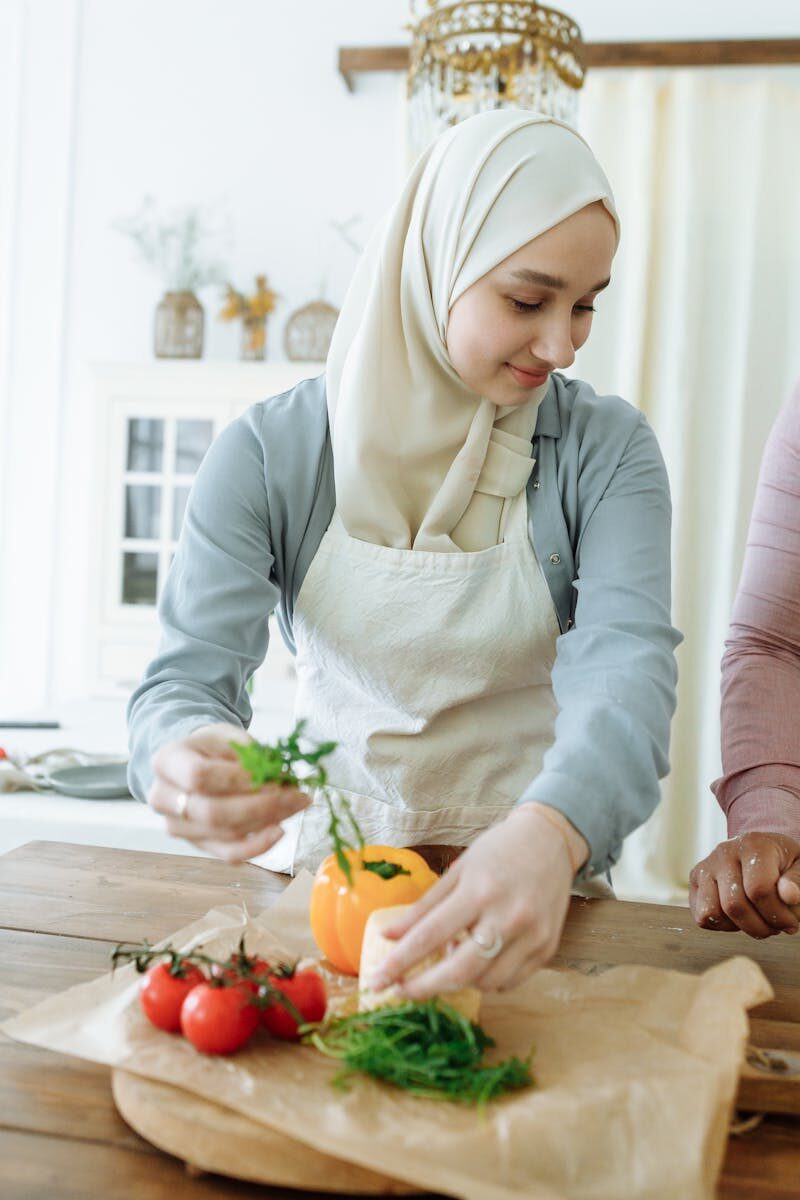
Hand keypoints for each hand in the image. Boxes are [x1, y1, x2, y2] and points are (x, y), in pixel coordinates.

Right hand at [147, 723, 309, 862]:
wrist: (196, 761)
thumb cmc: (214, 747)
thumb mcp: (230, 737)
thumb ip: (252, 756)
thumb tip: (279, 781)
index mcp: (167, 761)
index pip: (198, 776)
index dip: (237, 780)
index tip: (272, 777)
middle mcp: (163, 797)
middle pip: (212, 812)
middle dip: (261, 806)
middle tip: (296, 796)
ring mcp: (176, 826)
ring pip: (225, 834)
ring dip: (268, 822)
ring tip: (295, 805)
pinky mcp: (196, 845)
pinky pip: (228, 854)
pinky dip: (258, 846)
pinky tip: (279, 830)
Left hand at [369, 805, 582, 997]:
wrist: (550, 840)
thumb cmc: (498, 850)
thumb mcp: (458, 869)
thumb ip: (424, 907)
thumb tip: (388, 936)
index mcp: (479, 891)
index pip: (430, 936)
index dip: (399, 963)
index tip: (376, 982)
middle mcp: (508, 916)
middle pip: (458, 971)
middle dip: (423, 988)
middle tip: (400, 992)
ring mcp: (532, 936)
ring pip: (485, 982)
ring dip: (458, 981)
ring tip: (449, 959)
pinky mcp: (547, 949)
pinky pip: (509, 982)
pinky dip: (486, 980)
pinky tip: (478, 961)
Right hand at [689, 832, 799, 936]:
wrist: (762, 851)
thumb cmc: (784, 862)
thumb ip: (798, 880)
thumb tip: (788, 895)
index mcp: (754, 845)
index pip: (759, 890)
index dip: (778, 916)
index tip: (792, 923)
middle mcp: (724, 852)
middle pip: (734, 905)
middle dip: (761, 927)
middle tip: (776, 927)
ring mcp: (706, 866)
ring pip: (713, 912)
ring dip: (741, 927)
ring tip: (758, 920)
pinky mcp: (695, 880)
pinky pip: (702, 917)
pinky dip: (723, 925)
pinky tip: (741, 916)